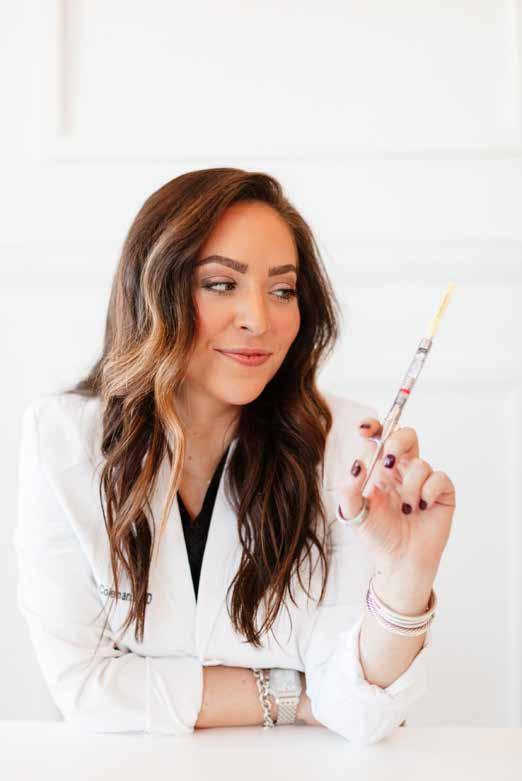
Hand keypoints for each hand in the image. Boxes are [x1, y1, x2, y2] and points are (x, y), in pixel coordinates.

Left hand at [338, 417, 455, 583]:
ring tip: (405, 509)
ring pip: (420, 462)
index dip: (374, 427)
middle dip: (397, 442)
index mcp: (380, 470)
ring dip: (410, 487)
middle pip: (406, 436)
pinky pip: (439, 477)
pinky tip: (421, 507)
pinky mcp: (442, 492)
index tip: (365, 429)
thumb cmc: (378, 536)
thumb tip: (357, 465)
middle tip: (388, 463)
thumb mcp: (353, 513)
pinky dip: (428, 491)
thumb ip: (348, 489)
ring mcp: (423, 480)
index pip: (379, 438)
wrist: (400, 561)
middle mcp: (402, 471)